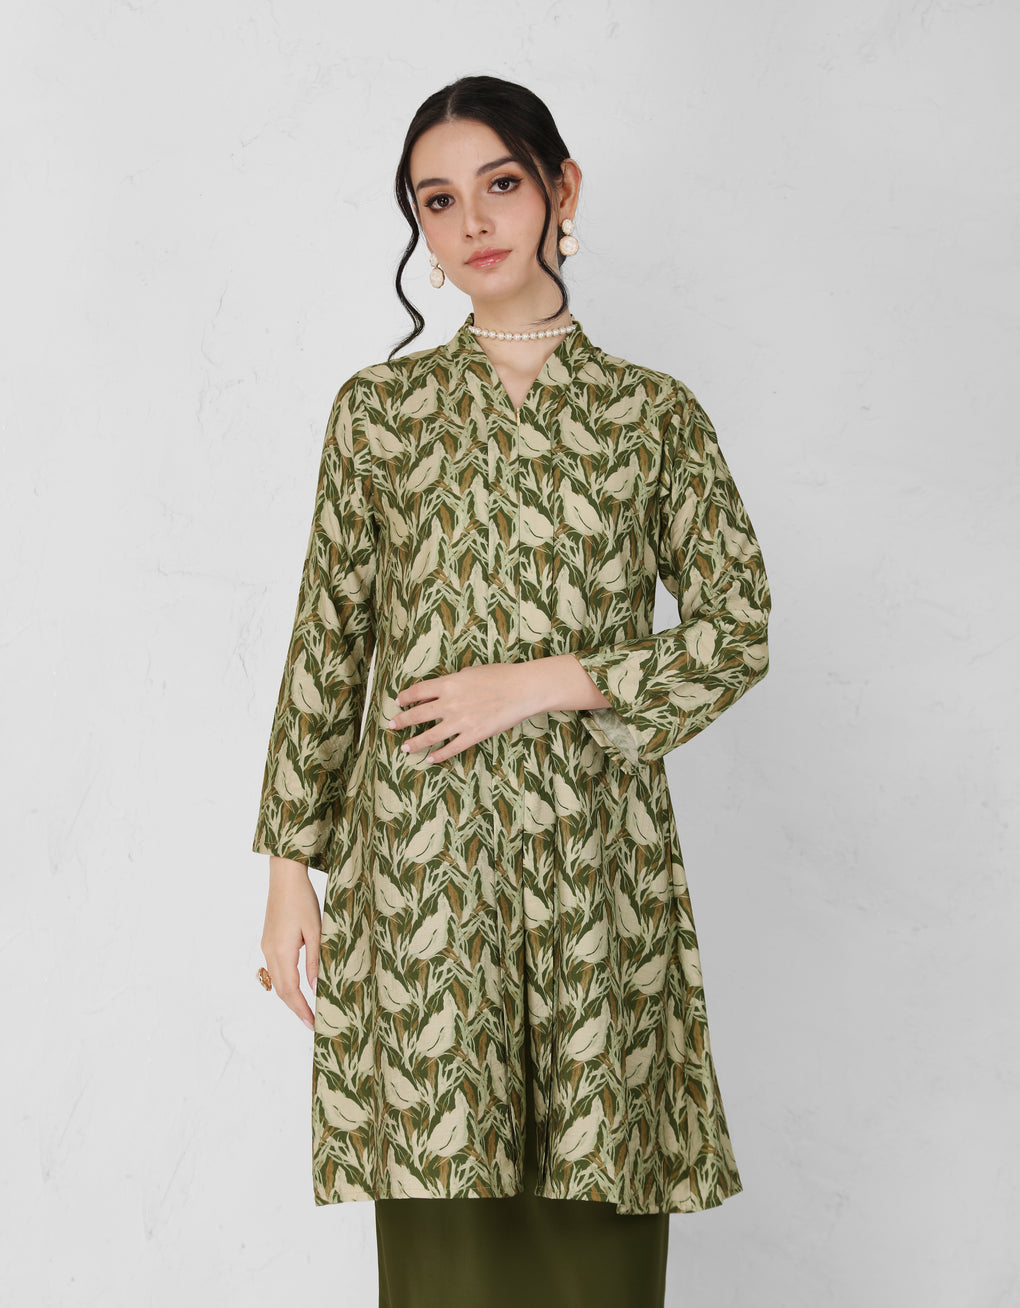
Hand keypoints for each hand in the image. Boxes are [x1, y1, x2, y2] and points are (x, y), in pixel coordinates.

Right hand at [260, 857, 320, 1030]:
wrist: (284, 876)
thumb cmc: (302, 899)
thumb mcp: (315, 930)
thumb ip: (315, 961)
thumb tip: (316, 989)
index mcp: (281, 952)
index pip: (291, 991)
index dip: (301, 1010)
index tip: (312, 1024)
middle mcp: (270, 952)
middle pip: (281, 990)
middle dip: (295, 1008)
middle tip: (311, 1023)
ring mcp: (267, 946)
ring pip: (276, 981)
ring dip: (290, 997)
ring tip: (306, 1009)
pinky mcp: (269, 940)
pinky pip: (275, 969)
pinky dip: (286, 983)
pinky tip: (297, 986)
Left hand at [387, 661, 546, 763]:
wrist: (522, 689)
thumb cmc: (499, 676)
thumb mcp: (469, 673)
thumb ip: (451, 684)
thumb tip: (435, 694)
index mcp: (448, 684)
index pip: (417, 691)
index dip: (404, 698)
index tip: (398, 702)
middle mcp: (449, 703)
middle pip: (417, 714)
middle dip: (401, 721)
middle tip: (392, 725)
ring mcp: (460, 721)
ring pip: (429, 736)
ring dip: (414, 743)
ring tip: (405, 748)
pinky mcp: (473, 735)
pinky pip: (451, 748)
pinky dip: (439, 755)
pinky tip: (431, 759)